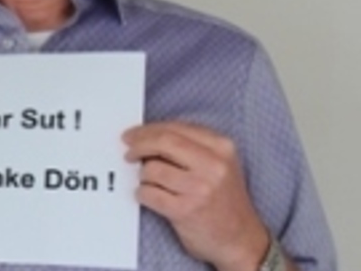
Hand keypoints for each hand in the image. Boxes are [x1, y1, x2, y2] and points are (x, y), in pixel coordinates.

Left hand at [123, 122, 268, 270]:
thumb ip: (192, 146)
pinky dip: (142, 194)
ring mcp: (199, 188)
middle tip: (128, 152)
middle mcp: (213, 165)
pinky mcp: (185, 210)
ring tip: (151, 183)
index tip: (134, 134)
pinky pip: (148, 193)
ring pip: (151, 169)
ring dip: (143, 176)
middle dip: (139, 145)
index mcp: (222, 147)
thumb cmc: (225, 201)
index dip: (148, 130)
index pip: (175, 128)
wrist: (241, 239)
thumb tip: (149, 135)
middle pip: (162, 142)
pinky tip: (149, 196)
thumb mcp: (221, 164)